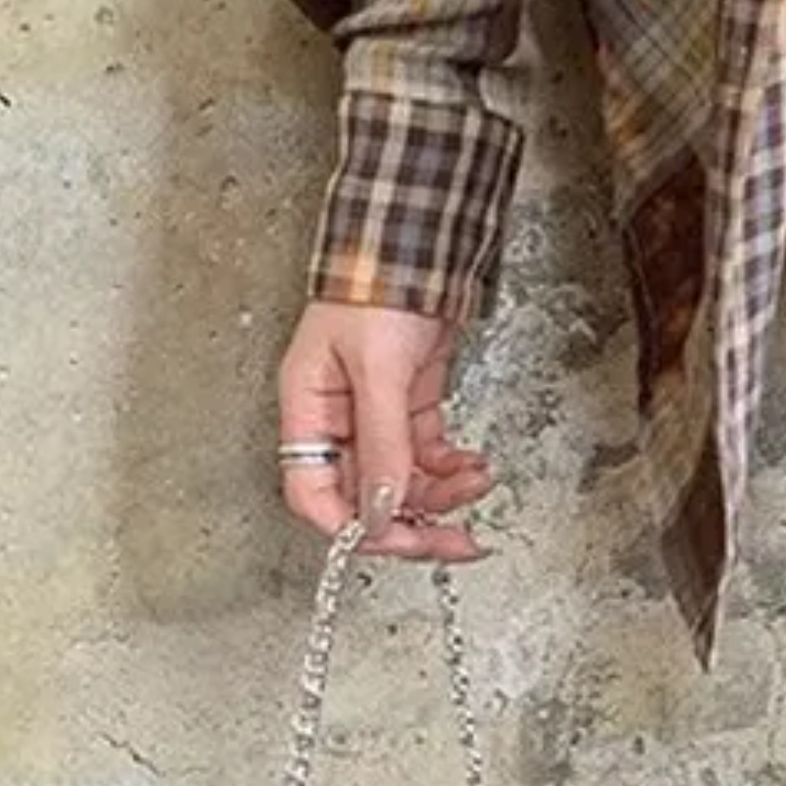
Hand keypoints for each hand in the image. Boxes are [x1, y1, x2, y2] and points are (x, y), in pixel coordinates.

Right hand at [275, 300, 493, 560]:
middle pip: (365, 498)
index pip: (315, 496)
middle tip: (455, 541)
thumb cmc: (379, 288)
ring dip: (442, 497)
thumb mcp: (378, 370)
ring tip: (478, 483)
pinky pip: (427, 458)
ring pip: (402, 483)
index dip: (353, 528)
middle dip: (412, 524)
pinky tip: (476, 466)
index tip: (398, 540)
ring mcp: (375, 415)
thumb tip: (381, 509)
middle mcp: (337, 420)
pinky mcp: (410, 406)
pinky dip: (453, 470)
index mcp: (308, 411)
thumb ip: (382, 443)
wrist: (420, 245)